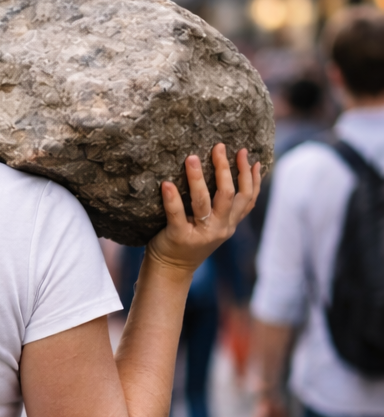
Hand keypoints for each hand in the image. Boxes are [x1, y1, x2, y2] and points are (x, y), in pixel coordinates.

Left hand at [148, 144, 260, 280]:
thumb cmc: (191, 240)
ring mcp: (200, 233)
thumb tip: (237, 174)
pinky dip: (172, 199)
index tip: (245, 153)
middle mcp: (219, 228)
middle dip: (225, 169)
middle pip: (227, 194)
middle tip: (219, 147)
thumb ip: (225, 206)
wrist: (171, 270)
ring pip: (203, 202)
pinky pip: (177, 215)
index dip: (249, 175)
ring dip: (198, 178)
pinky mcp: (179, 237)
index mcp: (230, 223)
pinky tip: (167, 184)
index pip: (248, 197)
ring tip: (192, 158)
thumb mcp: (215, 225)